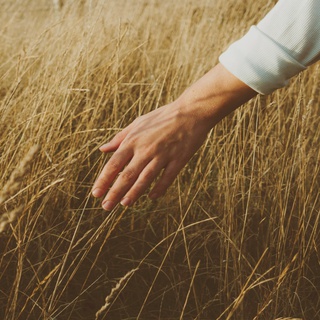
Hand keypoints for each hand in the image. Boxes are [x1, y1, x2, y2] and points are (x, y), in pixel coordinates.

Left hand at [91, 100, 211, 210]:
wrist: (191, 111)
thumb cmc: (163, 116)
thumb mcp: (138, 123)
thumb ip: (120, 137)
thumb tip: (103, 149)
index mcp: (134, 140)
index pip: (114, 164)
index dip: (104, 180)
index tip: (96, 193)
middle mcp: (146, 149)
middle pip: (127, 175)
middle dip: (114, 192)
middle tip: (106, 206)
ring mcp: (163, 155)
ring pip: (145, 179)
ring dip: (133, 193)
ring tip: (124, 204)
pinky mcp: (178, 160)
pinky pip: (167, 178)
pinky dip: (159, 189)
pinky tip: (152, 197)